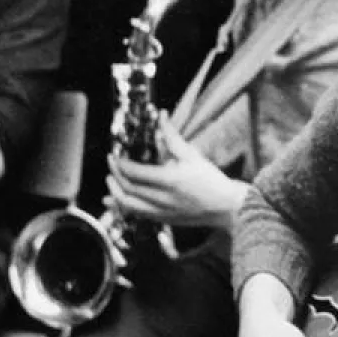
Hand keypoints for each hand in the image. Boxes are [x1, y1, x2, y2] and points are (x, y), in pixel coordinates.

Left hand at [107, 115, 246, 227]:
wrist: (226, 207)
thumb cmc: (211, 180)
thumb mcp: (193, 155)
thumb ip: (173, 137)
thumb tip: (161, 116)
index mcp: (171, 180)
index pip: (135, 172)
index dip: (120, 163)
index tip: (115, 154)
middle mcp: (163, 198)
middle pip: (128, 188)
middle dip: (115, 174)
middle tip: (112, 163)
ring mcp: (162, 212)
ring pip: (128, 205)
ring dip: (115, 192)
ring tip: (110, 180)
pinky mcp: (164, 220)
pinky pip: (136, 214)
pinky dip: (122, 206)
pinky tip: (114, 200)